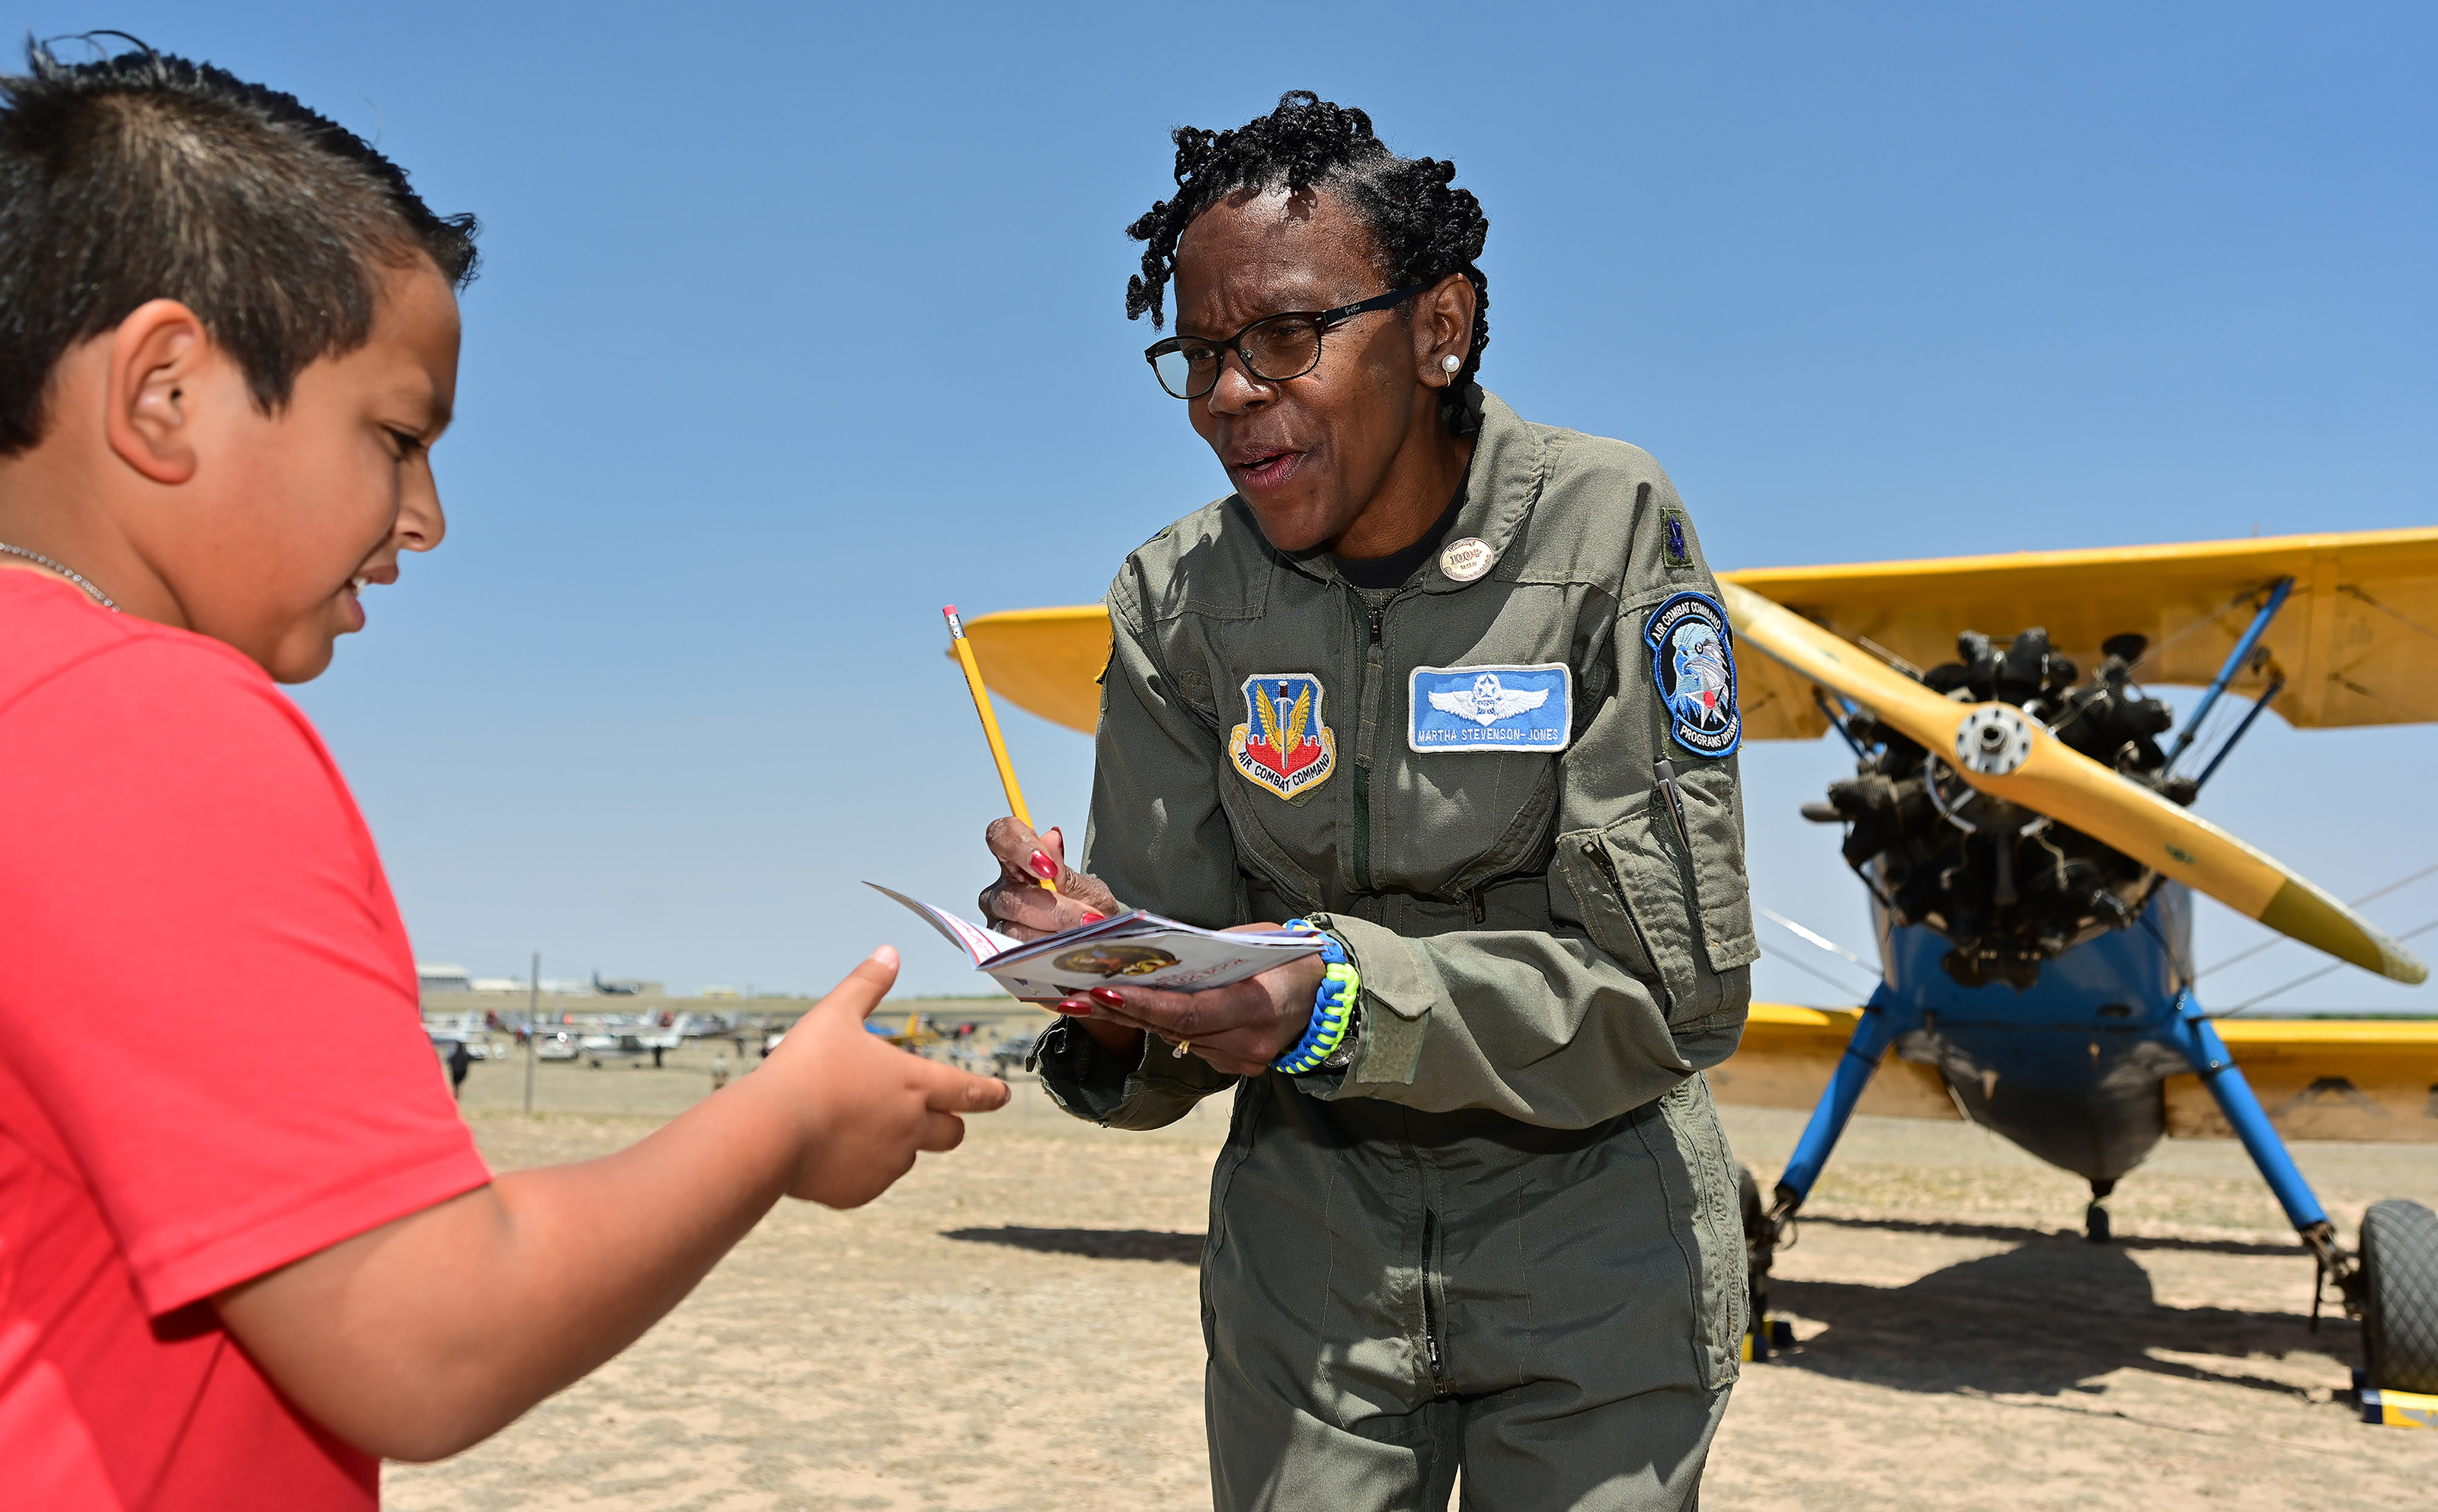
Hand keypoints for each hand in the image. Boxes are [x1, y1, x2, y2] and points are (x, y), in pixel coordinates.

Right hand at [761, 946, 1009, 1206]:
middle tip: (932, 1114)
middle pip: (952, 1133)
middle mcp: (912, 1127)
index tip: (1003, 1094)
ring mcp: (888, 1164)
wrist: (767, 1134)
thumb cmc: (803, 1069)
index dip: (990, 1092)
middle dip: (949, 1123)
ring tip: (851, 1123)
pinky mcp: (861, 1192)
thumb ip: (866, 984)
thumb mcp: (835, 1014)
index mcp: (915, 1084)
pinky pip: (870, 1179)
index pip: (970, 1091)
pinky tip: (829, 1148)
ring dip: (895, 1142)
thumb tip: (889, 953)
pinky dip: (860, 1166)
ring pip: (907, 1156)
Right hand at [978, 816, 1122, 940]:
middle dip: (1052, 910)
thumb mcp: (1088, 890)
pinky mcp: (1003, 951)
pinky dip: (1046, 952)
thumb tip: (1051, 839)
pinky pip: (1018, 953)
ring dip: (1053, 935)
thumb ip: (1066, 871)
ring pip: (1014, 929)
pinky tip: (1065, 950)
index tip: (1047, 868)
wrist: (1098, 942)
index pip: (1001, 836)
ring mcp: (999, 922)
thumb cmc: (1088, 910)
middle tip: (1084, 918)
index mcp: (1018, 862)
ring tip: (1081, 937)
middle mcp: (1002, 891)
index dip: (1019, 847)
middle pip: (1010, 896)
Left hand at [1063, 927, 1326, 1077]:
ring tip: (1085, 999)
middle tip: (1073, 995)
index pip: (1190, 1012)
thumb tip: (1156, 950)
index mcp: (1257, 1006)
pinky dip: (1160, 1026)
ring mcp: (1244, 1060)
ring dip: (1132, 1019)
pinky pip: (1192, 1044)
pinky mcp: (1238, 1066)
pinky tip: (1127, 1009)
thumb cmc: (1292, 957)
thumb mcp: (1258, 940)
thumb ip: (1212, 950)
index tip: (1104, 990)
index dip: (1144, 1004)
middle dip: (1121, 1011)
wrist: (1332, 995)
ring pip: (1177, 1039)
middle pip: (1174, 1029)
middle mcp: (1249, 1042)